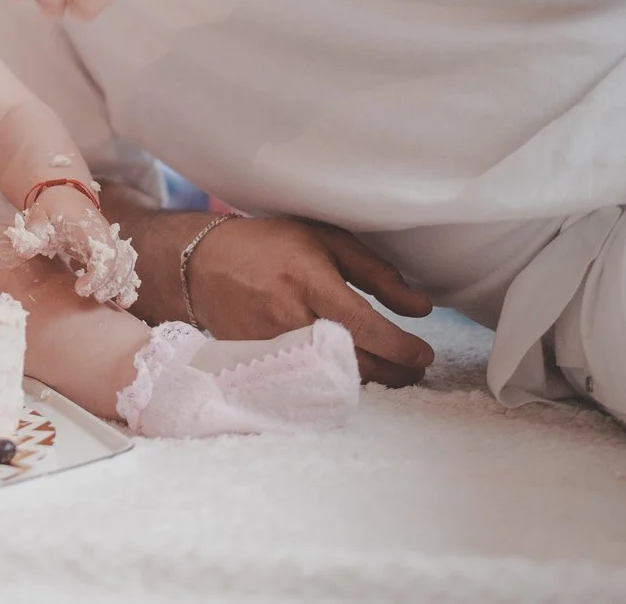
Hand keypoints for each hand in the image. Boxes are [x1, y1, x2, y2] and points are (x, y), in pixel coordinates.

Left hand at [17, 186, 136, 304]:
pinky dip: (127, 283)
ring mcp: (111, 242)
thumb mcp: (38, 217)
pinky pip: (126, 267)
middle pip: (120, 262)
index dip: (98, 274)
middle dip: (110, 283)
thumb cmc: (52, 209)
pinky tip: (124, 301)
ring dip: (121, 284)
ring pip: (127, 265)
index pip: (104, 252)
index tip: (80, 289)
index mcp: (90, 227)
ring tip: (107, 300)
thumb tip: (22, 250)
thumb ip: (32, 234)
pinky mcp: (111, 250)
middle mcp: (106, 234)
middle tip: (94, 297)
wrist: (65, 195)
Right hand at [180, 215, 434, 386]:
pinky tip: (351, 373)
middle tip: (416, 368)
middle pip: (353, 361)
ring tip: (392, 371)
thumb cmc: (271, 246)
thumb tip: (421, 309)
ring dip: (370, 379)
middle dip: (395, 371)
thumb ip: (377, 274)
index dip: (400, 347)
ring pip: (333, 378)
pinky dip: (335, 381)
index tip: (423, 353)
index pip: (363, 325)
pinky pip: (308, 383)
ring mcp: (270, 346)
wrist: (202, 265)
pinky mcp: (258, 364)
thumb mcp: (327, 242)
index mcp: (307, 279)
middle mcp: (288, 316)